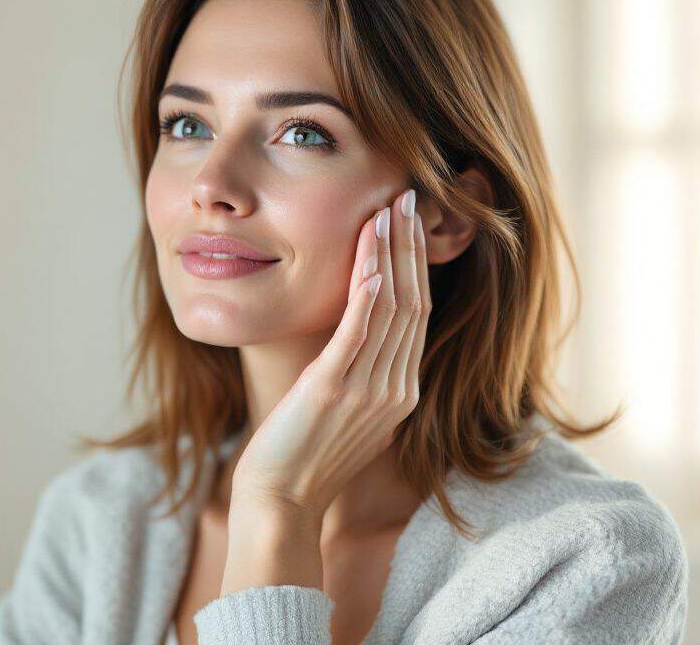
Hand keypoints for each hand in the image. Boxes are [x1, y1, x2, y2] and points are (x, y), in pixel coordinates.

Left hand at [229, 187, 431, 523]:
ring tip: (387, 209)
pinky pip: (361, 327)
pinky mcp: (335, 388)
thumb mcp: (343, 409)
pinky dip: (369, 285)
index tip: (410, 222)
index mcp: (402, 393)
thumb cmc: (300, 454)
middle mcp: (396, 389)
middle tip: (408, 198)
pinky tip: (369, 251)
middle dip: (412, 246)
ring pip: (392, 307)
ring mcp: (371, 390)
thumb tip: (352, 330)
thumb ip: (358, 371)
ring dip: (391, 253)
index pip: (419, 314)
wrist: (281, 501)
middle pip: (414, 302)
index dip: (417, 265)